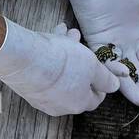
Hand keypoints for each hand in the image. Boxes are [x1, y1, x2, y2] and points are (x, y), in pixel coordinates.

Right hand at [0, 19, 120, 115]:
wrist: (23, 58)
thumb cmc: (62, 62)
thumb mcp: (92, 66)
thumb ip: (106, 78)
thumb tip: (115, 86)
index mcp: (78, 103)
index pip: (96, 97)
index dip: (100, 79)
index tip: (98, 64)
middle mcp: (60, 105)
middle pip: (77, 82)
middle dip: (82, 59)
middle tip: (81, 41)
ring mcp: (41, 96)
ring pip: (61, 73)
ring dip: (67, 52)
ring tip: (67, 32)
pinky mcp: (27, 85)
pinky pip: (45, 70)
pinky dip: (51, 53)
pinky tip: (53, 34)